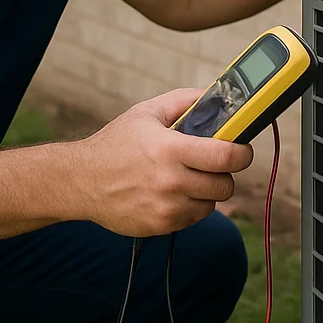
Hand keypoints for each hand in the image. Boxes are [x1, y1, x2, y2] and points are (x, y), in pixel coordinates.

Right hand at [73, 87, 254, 236]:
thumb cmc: (114, 145)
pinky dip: (190, 206)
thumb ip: (184, 101)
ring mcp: (166, 208)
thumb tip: (215, 96)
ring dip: (207, 192)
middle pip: (225, 185)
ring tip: (187, 178)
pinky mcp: (161, 226)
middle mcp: (171, 181)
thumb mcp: (146, 113)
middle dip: (224, 173)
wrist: (80, 181)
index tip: (241, 150)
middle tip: (212, 164)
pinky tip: (172, 193)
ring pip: (211, 204)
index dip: (242, 153)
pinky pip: (193, 218)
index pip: (226, 157)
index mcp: (170, 149)